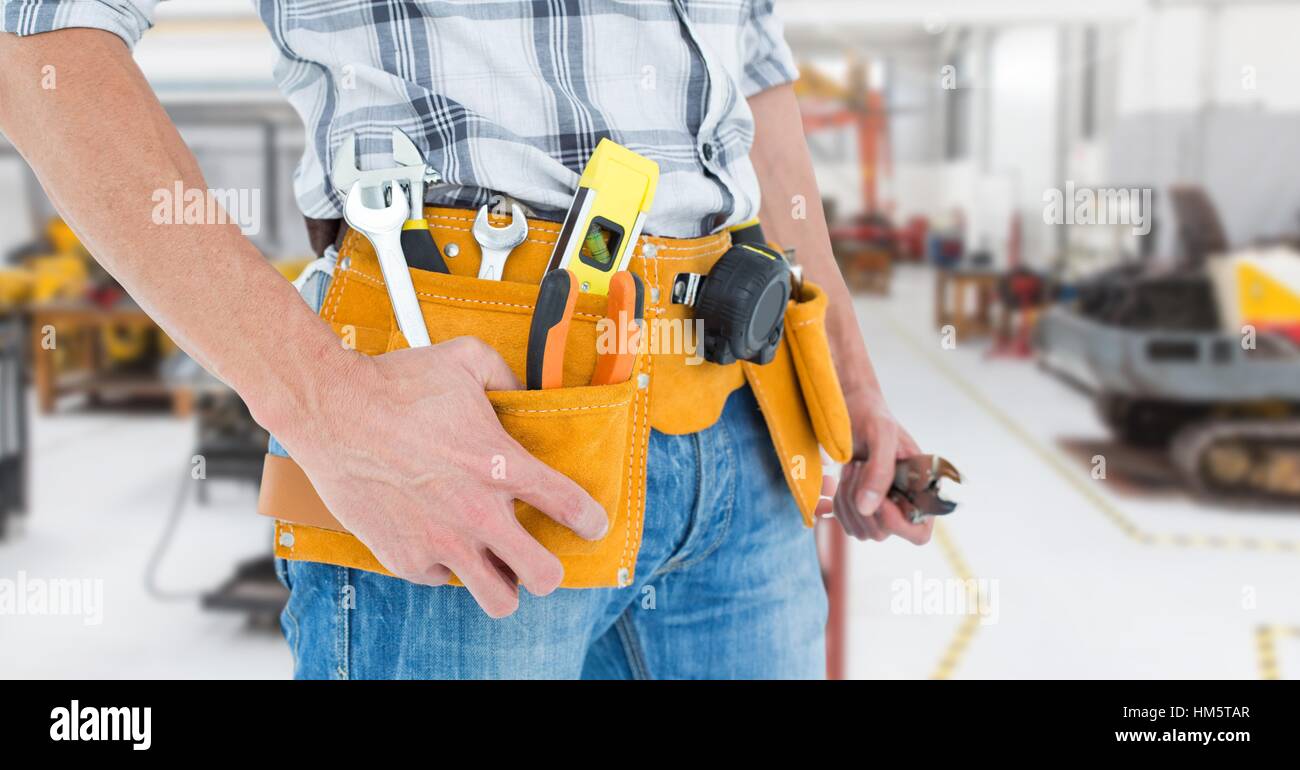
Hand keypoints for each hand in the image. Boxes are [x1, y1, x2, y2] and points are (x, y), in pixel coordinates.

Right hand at [274, 337, 607, 617]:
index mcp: (502, 464)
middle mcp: (478, 512)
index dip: (591, 521)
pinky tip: (437, 538)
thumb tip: (526, 392)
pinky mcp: (406, 558)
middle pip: (544, 575)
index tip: (591, 525)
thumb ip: (507, 378)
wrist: (332, 410)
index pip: (570, 507)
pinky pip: (442, 580)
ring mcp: (442, 541)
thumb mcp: (466, 359)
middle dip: (549, 570)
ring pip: (498, 599)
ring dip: (503, 584)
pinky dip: (445, 565)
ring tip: (495, 566)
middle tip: (538, 557)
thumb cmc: (398, 383)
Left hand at [832, 388, 931, 544]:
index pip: (919, 534)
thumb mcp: (881, 435)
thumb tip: (868, 508)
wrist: (854, 410)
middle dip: (861, 502)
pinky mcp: (862, 509)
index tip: (877, 500)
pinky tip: (844, 477)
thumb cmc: (873, 417)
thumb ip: (880, 470)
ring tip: (852, 467)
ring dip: (847, 500)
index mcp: (923, 490)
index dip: (896, 523)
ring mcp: (883, 510)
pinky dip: (838, 503)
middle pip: (881, 533)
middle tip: (857, 466)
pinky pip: (847, 523)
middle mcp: (906, 505)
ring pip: (860, 530)